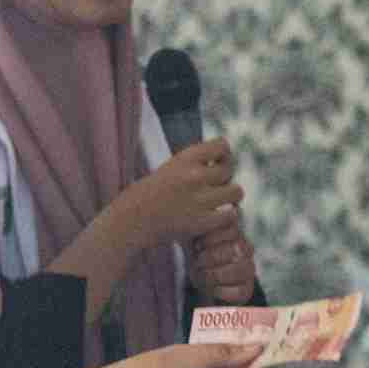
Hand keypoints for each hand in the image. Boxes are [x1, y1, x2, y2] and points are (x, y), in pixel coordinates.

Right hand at [120, 139, 242, 249]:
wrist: (132, 220)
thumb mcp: (172, 168)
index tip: (214, 165)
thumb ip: (197, 162)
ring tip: (217, 202)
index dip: (223, 156)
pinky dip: (226, 217)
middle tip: (211, 189)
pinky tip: (214, 218)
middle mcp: (193, 175)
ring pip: (236, 192)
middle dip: (224, 179)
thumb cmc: (152, 193)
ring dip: (229, 198)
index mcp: (185, 158)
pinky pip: (231, 214)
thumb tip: (226, 157)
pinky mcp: (201, 221)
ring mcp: (198, 199)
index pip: (223, 146)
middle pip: (229, 170)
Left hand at [189, 218, 257, 303]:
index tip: (197, 245)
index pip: (232, 228)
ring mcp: (248, 269)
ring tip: (201, 274)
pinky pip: (241, 291)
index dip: (212, 238)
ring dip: (215, 274)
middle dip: (211, 256)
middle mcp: (245, 249)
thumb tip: (205, 211)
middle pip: (237, 248)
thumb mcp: (196, 236)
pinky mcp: (246, 289)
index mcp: (234, 232)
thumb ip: (202, 224)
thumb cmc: (197, 254)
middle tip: (198, 260)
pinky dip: (222, 291)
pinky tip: (212, 288)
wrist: (201, 280)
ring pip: (240, 269)